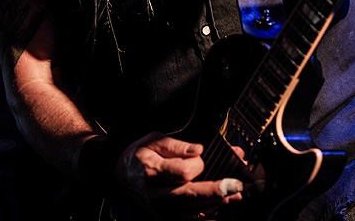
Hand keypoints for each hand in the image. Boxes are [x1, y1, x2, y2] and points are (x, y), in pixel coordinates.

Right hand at [116, 132, 244, 219]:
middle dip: (216, 191)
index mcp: (153, 171)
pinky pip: (189, 219)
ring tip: (235, 196)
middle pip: (191, 196)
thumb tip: (198, 150)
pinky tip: (220, 208)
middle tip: (236, 187)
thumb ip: (176, 145)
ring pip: (193, 211)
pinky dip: (206, 215)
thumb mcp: (152, 141)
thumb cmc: (138, 156)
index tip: (201, 155)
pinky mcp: (166, 216)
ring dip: (217, 204)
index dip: (197, 164)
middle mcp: (158, 193)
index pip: (183, 172)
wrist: (118, 177)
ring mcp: (162, 208)